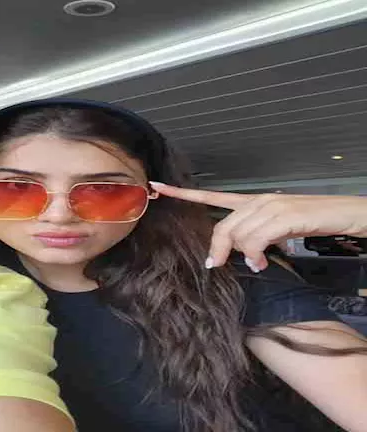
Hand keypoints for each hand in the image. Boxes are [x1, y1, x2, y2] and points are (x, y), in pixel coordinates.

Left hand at [150, 182, 366, 271]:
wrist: (348, 213)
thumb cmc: (315, 221)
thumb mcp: (278, 229)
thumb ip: (256, 236)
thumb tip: (241, 253)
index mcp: (254, 201)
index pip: (212, 197)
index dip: (183, 194)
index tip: (157, 188)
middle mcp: (258, 200)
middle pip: (222, 227)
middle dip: (218, 250)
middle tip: (217, 265)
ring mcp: (271, 206)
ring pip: (237, 235)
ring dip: (244, 256)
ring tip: (258, 264)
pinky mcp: (284, 215)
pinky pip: (255, 240)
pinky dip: (256, 255)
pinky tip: (263, 263)